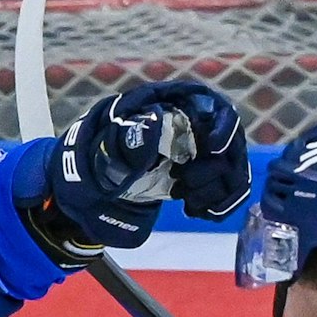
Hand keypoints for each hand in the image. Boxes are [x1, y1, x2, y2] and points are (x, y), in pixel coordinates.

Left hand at [13, 81, 250, 264]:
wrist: (87, 191)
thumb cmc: (93, 160)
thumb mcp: (105, 147)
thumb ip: (129, 137)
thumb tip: (155, 123)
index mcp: (167, 108)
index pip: (211, 105)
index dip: (222, 125)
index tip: (212, 147)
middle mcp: (188, 127)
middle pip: (228, 140)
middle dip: (215, 168)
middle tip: (186, 185)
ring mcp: (195, 153)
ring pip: (230, 167)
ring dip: (217, 188)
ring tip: (188, 201)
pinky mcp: (195, 178)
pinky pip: (225, 188)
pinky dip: (217, 202)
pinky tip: (196, 211)